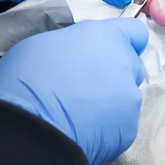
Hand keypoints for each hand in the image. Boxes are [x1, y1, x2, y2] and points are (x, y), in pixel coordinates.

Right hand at [0, 18, 147, 164]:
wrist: (30, 126)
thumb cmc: (28, 79)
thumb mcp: (47, 43)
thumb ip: (77, 44)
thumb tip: (81, 54)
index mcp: (106, 37)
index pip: (135, 32)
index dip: (125, 41)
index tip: (111, 51)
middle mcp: (125, 64)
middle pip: (130, 66)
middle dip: (114, 74)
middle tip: (86, 86)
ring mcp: (130, 98)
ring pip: (126, 98)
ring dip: (110, 103)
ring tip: (80, 114)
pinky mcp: (128, 128)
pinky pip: (121, 126)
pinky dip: (107, 130)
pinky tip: (83, 132)